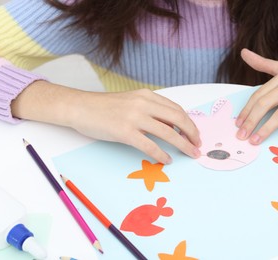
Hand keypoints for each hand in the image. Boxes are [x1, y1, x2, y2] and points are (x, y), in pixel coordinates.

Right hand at [69, 89, 201, 163]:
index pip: (176, 109)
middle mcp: (143, 103)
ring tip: (191, 154)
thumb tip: (171, 127)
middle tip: (198, 146)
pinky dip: (161, 154)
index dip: (189, 123)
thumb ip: (151, 111)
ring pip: (168, 132)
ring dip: (183, 145)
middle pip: (178, 119)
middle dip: (192, 134)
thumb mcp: (131, 102)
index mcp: (147, 95)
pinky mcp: (124, 131)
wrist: (80, 107)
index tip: (195, 134)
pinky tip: (166, 160)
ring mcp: (134, 117)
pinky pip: (149, 145)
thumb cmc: (104, 107)